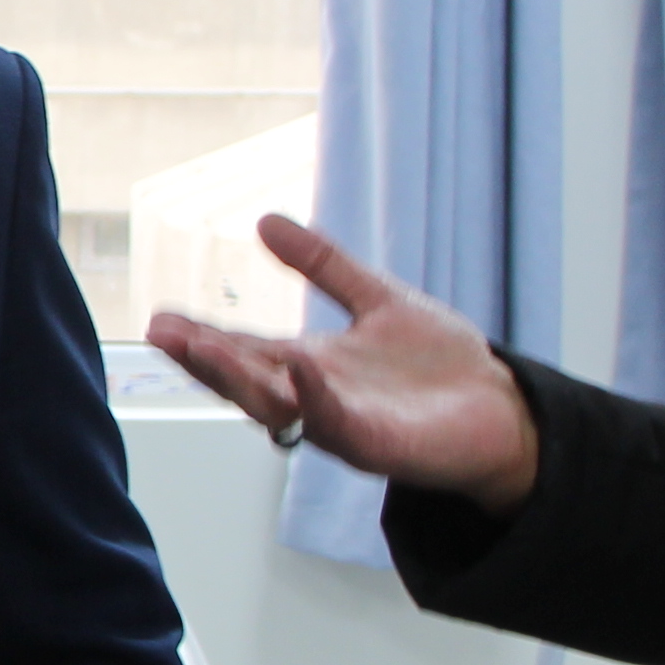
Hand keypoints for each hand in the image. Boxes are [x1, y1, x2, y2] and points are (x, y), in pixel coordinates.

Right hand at [147, 215, 539, 512]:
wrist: (505, 411)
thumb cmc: (442, 367)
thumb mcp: (377, 298)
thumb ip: (323, 265)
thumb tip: (265, 220)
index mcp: (310, 364)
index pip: (244, 349)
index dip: (202, 337)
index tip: (159, 320)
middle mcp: (315, 397)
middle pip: (246, 379)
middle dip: (204, 360)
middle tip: (162, 335)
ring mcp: (341, 423)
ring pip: (277, 405)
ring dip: (238, 379)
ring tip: (202, 349)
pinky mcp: (377, 445)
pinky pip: (336, 419)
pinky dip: (314, 395)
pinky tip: (298, 365)